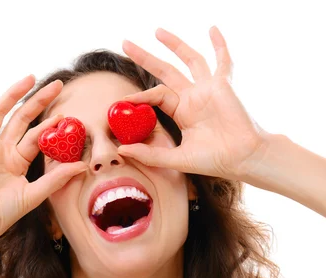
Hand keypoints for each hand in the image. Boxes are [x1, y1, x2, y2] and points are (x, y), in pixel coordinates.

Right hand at [0, 75, 87, 241]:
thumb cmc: (2, 213)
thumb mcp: (34, 195)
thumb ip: (56, 179)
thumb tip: (84, 166)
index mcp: (16, 160)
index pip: (35, 136)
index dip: (50, 125)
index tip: (66, 114)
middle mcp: (0, 149)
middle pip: (20, 117)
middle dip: (38, 100)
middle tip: (57, 84)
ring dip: (11, 94)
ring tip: (28, 78)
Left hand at [116, 26, 267, 180]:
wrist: (242, 158)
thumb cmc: (214, 160)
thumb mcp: (176, 159)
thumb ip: (149, 155)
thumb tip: (122, 151)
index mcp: (181, 112)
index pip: (156, 95)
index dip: (140, 95)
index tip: (123, 100)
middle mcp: (193, 97)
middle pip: (165, 71)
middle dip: (145, 57)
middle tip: (126, 43)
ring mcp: (208, 89)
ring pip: (189, 59)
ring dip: (174, 44)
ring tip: (157, 31)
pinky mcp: (223, 85)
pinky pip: (222, 60)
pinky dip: (219, 44)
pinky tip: (212, 29)